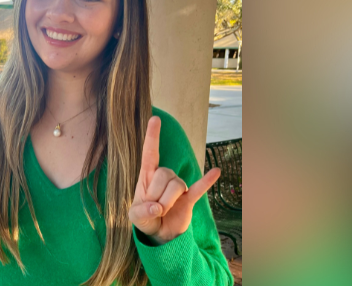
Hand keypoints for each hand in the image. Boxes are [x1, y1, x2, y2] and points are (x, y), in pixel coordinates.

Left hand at [128, 116, 220, 244]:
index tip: (155, 118)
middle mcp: (164, 176)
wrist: (160, 233)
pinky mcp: (189, 198)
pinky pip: (199, 188)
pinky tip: (216, 171)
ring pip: (177, 186)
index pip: (150, 153)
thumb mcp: (135, 218)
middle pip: (164, 175)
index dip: (152, 136)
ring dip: (168, 202)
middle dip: (157, 195)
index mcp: (147, 176)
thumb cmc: (145, 218)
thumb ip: (142, 213)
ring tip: (163, 211)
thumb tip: (156, 208)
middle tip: (153, 208)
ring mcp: (178, 186)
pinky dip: (207, 180)